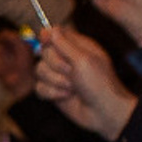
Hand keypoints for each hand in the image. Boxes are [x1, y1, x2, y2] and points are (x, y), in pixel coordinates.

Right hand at [36, 23, 138, 141]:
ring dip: (54, 81)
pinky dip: (51, 93)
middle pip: (44, 52)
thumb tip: (51, 29)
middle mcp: (67, 60)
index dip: (48, 36)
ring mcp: (59, 76)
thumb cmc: (99, 84)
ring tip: (71, 88)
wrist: (103, 112)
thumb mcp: (83, 59)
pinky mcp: (53, 91)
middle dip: (55, 65)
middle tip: (71, 72)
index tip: (45, 41)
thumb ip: (65, 44)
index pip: (55, 34)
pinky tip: (65, 97)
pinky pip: (39, 87)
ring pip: (39, 70)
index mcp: (78, 47)